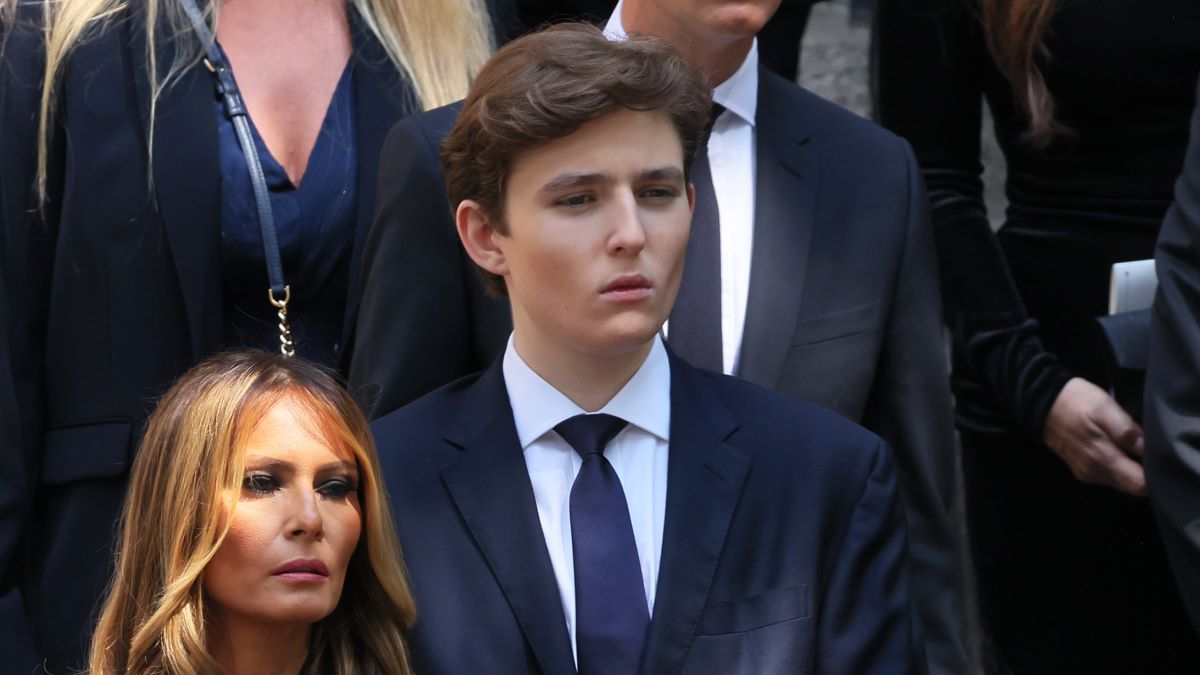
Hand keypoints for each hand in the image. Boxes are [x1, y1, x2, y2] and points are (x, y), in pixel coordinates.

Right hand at [1042, 377, 1145, 495]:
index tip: (1156, 457)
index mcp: (1103, 459)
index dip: (1153, 475)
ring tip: (1131, 446)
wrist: (1040, 403)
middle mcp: (1095, 473)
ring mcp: (1087, 473)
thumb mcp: (1104, 407)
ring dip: (1130, 469)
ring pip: (1120, 482)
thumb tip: (1145, 448)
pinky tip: (1115, 447)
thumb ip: (1125, 430)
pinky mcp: (1081, 469)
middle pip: (1132, 487)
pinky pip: (1108, 475)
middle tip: (1146, 449)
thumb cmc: (1076, 402)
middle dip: (1143, 473)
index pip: (1140, 485)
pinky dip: (1117, 466)